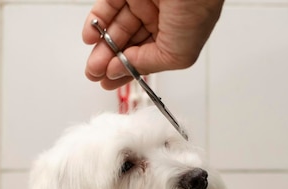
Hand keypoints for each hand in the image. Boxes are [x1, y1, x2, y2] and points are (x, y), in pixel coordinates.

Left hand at [83, 0, 224, 89]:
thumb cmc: (197, 7)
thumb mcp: (176, 54)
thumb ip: (147, 65)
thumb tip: (122, 70)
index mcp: (176, 37)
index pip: (146, 58)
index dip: (127, 71)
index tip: (110, 82)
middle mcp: (160, 19)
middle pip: (128, 45)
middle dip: (110, 62)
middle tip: (95, 74)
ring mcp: (144, 2)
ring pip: (117, 28)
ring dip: (101, 47)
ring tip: (91, 64)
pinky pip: (108, 6)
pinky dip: (96, 22)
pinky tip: (90, 36)